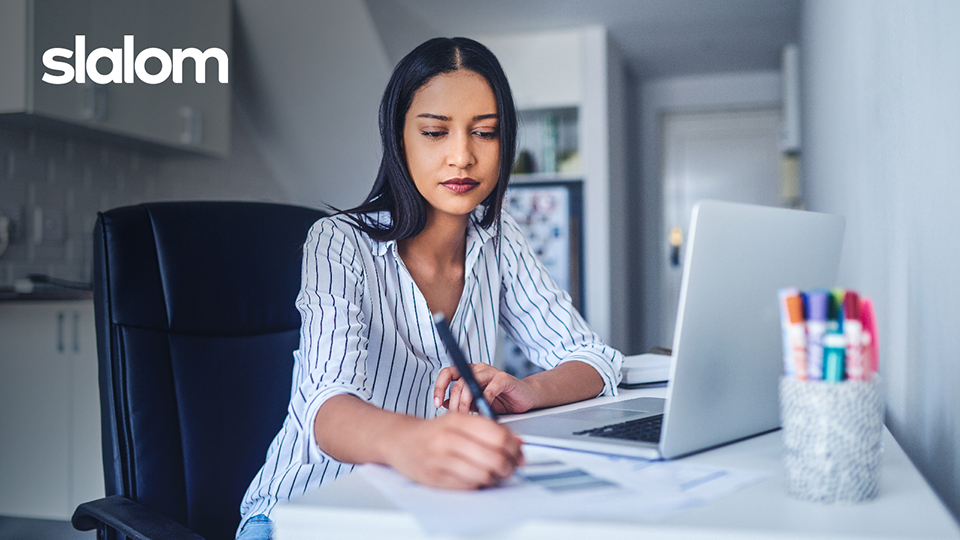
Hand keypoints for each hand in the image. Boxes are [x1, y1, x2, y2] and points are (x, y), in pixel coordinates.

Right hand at [384, 412, 523, 488]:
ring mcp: (440, 459)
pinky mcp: (435, 478)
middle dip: (509, 466)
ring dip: (496, 477)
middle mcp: (448, 438)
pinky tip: (479, 478)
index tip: (519, 453)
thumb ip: (487, 428)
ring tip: (496, 474)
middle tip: (511, 467)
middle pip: (494, 457)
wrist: (399, 440)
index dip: (514, 447)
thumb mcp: (458, 420)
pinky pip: (468, 485)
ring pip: (484, 474)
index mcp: (457, 420)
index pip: (497, 435)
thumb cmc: (433, 431)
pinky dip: (480, 484)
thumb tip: (518, 442)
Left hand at [434, 363, 538, 414]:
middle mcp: (478, 369)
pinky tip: (485, 413)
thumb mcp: (476, 404)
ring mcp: (491, 372)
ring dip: (466, 402)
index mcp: (469, 373)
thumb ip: (460, 401)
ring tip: (468, 416)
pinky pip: (489, 390)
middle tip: (456, 417)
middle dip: (454, 403)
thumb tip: (443, 404)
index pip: (447, 373)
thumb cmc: (501, 401)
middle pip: (458, 383)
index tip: (436, 404)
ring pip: (470, 384)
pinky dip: (485, 403)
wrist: (524, 399)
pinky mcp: (504, 378)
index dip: (439, 387)